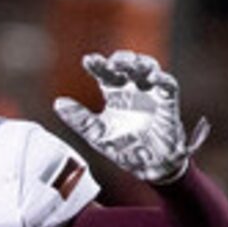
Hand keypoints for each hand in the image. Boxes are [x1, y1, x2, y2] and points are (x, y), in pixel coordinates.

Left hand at [53, 52, 208, 185]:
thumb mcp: (96, 135)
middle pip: (128, 65)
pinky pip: (168, 85)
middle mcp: (133, 90)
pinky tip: (152, 77)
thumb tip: (58, 103)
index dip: (98, 65)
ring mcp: (151, 94)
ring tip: (128, 65)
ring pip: (149, 68)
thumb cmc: (124, 149)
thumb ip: (79, 119)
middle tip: (111, 62)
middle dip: (120, 59)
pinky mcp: (168, 102)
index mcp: (115, 95)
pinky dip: (161, 79)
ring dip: (139, 63)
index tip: (88, 60)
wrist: (147, 167)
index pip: (106, 73)